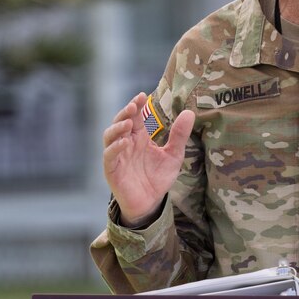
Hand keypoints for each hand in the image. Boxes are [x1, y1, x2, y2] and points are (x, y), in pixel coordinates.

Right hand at [102, 93, 195, 226]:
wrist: (150, 203)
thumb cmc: (158, 177)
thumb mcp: (173, 155)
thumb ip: (179, 135)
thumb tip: (189, 112)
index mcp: (139, 137)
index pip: (134, 116)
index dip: (136, 105)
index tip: (143, 96)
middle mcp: (126, 143)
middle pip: (120, 122)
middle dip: (125, 112)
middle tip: (134, 105)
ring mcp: (117, 156)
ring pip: (109, 136)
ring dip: (117, 127)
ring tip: (128, 122)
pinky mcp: (112, 170)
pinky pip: (109, 156)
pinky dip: (115, 147)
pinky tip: (126, 142)